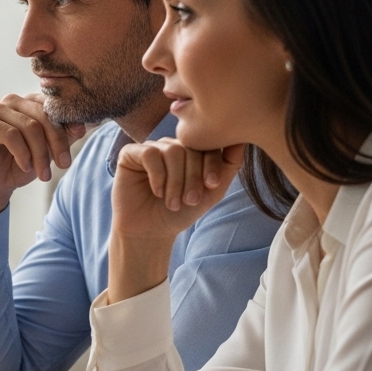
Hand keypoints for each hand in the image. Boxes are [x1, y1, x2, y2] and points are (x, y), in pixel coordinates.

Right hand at [0, 94, 86, 224]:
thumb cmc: (18, 165)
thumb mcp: (47, 152)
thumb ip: (62, 136)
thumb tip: (82, 125)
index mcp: (29, 103)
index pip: (53, 105)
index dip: (68, 121)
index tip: (80, 135)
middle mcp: (13, 101)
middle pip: (44, 115)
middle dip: (57, 142)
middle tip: (64, 165)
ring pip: (29, 126)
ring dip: (40, 153)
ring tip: (43, 175)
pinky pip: (11, 135)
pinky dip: (22, 153)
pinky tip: (25, 166)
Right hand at [108, 140, 243, 301]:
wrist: (150, 231)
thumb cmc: (181, 212)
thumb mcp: (212, 191)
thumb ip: (228, 165)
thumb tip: (242, 139)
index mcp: (190, 151)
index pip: (207, 145)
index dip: (211, 164)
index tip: (212, 187)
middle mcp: (170, 146)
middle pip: (189, 148)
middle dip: (192, 177)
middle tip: (190, 200)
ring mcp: (150, 148)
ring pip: (170, 150)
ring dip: (175, 180)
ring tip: (173, 202)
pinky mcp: (130, 153)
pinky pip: (149, 153)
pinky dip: (157, 175)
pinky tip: (156, 192)